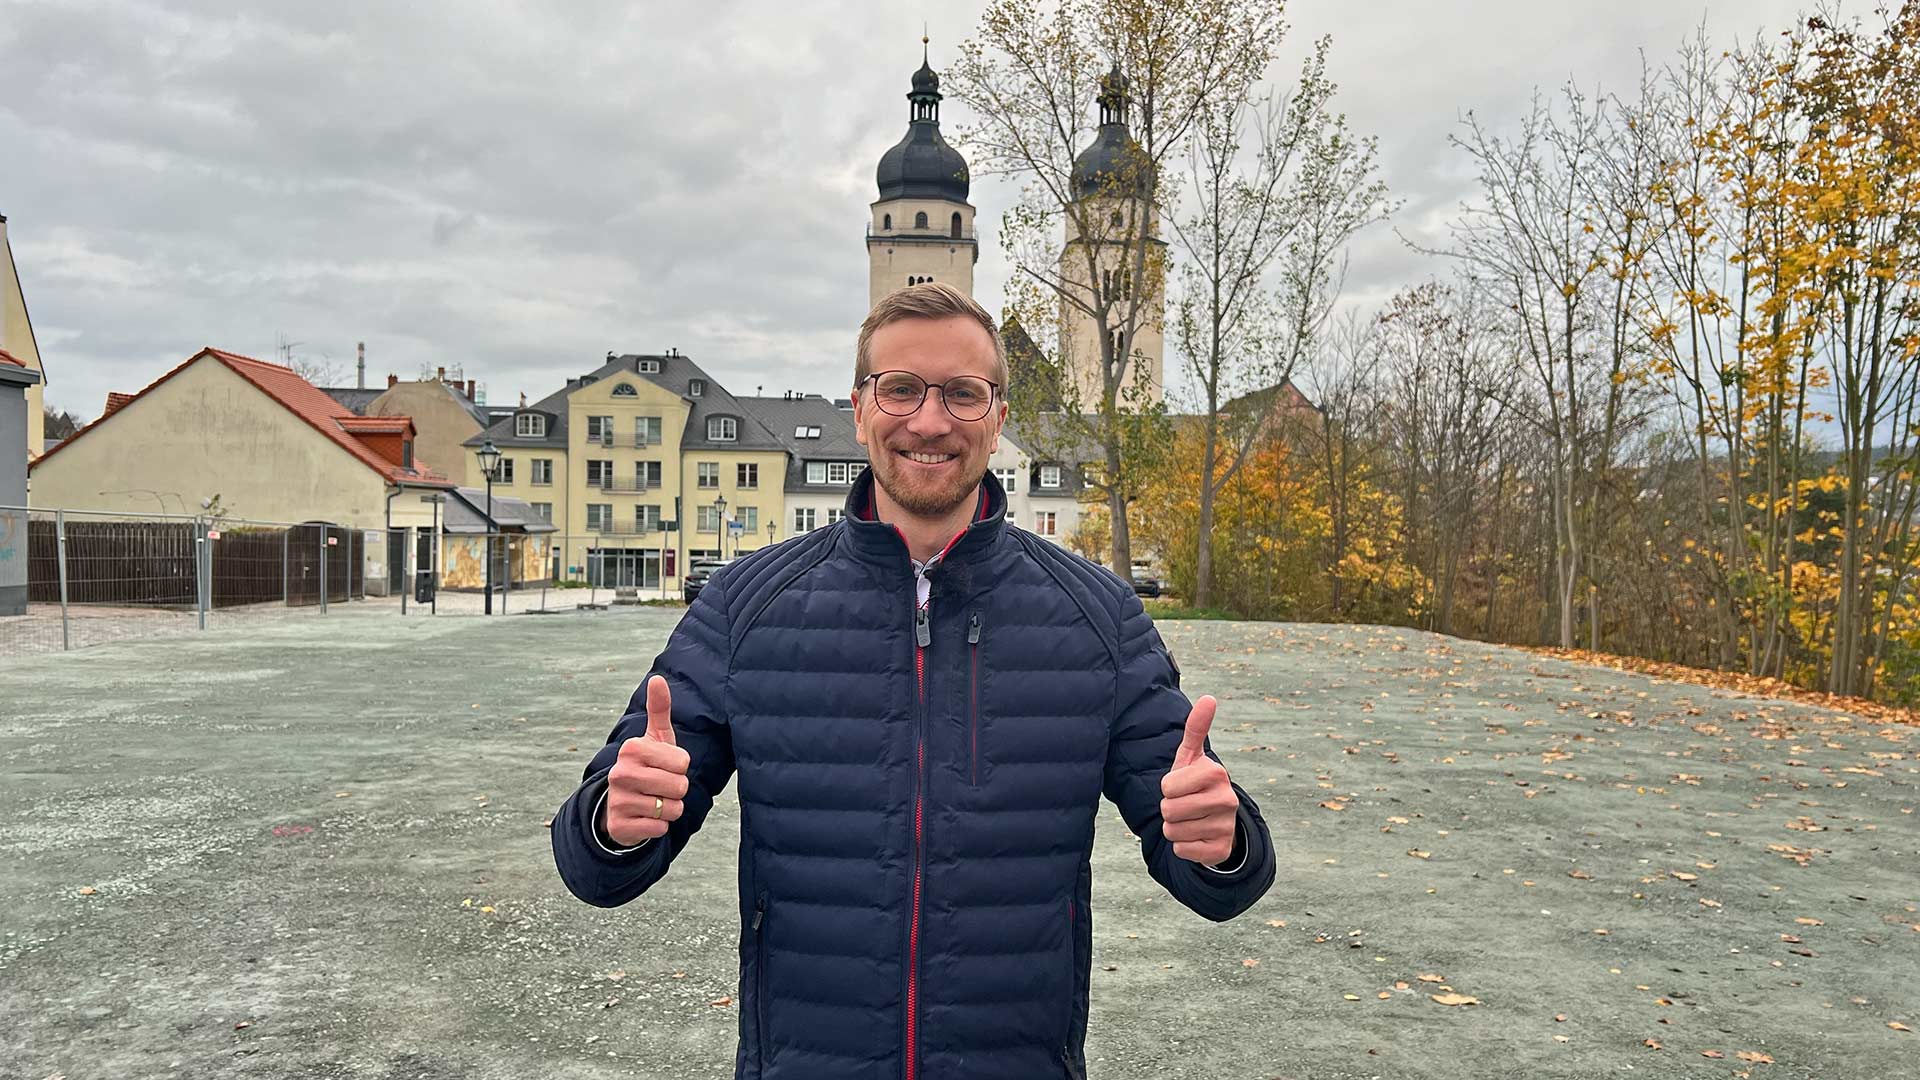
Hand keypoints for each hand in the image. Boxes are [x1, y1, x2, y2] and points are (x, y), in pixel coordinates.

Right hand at [603, 675, 691, 846]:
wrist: (619, 805)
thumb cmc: (646, 766)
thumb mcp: (654, 738)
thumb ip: (659, 709)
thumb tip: (657, 678)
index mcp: (632, 749)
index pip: (683, 762)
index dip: (680, 768)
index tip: (663, 767)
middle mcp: (620, 773)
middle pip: (680, 786)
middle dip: (676, 790)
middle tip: (659, 786)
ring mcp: (618, 801)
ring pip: (672, 809)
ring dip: (669, 809)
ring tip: (652, 801)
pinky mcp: (620, 826)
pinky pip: (660, 828)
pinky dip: (658, 826)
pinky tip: (644, 817)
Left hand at [1159, 695, 1237, 865]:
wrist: (1215, 821)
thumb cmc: (1195, 784)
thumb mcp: (1191, 757)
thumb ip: (1196, 728)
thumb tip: (1209, 698)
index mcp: (1216, 773)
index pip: (1167, 786)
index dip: (1168, 787)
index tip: (1181, 786)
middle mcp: (1227, 799)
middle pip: (1168, 810)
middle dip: (1169, 809)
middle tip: (1184, 805)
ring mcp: (1226, 827)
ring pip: (1173, 832)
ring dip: (1175, 828)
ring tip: (1190, 820)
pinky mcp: (1220, 850)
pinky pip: (1182, 850)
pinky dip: (1182, 846)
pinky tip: (1196, 837)